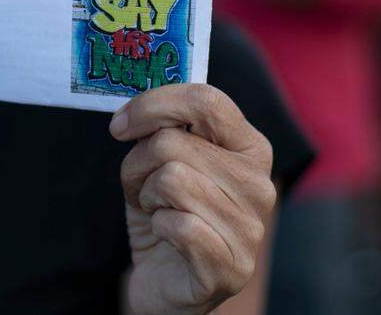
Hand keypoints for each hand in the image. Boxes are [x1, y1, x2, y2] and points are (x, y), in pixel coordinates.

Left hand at [111, 84, 276, 314]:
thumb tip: (134, 111)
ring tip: (156, 210)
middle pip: (172, 142)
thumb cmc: (167, 211)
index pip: (207, 101)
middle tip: (140, 185)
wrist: (168, 280)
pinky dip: (158, 227)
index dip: (154, 104)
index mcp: (250, 147)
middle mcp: (259, 184)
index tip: (121, 124)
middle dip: (137, 163)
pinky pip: (176, 224)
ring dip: (146, 195)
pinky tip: (167, 236)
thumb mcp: (166, 160)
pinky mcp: (232, 266)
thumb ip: (165, 128)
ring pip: (171, 179)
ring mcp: (250, 228)